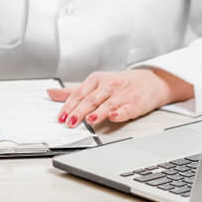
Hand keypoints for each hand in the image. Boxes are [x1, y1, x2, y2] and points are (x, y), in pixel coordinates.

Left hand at [47, 69, 192, 126]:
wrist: (150, 81)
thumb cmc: (120, 84)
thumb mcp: (95, 84)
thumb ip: (73, 91)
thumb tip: (51, 93)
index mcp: (97, 80)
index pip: (80, 93)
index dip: (69, 105)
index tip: (61, 116)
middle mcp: (108, 86)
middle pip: (91, 99)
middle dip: (80, 111)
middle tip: (70, 122)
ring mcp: (122, 94)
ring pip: (107, 104)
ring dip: (98, 112)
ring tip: (89, 120)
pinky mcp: (134, 103)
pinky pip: (126, 109)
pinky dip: (119, 113)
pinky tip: (113, 117)